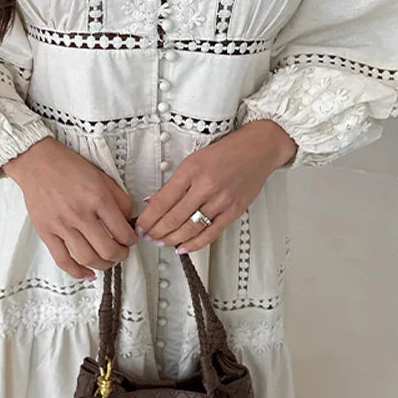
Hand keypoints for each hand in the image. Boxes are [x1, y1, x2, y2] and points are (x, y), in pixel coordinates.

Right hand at [2, 137, 138, 279]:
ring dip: (104, 265)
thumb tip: (128, 222)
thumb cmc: (69, 167)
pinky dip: (78, 272)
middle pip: (108, 249)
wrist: (37, 162)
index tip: (131, 240)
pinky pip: (63, 260)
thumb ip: (119, 199)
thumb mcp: (102, 177)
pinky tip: (88, 274)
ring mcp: (62, 225)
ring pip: (88, 258)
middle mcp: (81, 214)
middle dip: (121, 256)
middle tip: (122, 253)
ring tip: (108, 261)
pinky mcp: (46, 232)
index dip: (131, 241)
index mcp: (98, 198)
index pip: (122, 231)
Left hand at [135, 120, 296, 253]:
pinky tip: (182, 248)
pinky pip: (211, 233)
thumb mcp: (194, 160)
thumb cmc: (226, 152)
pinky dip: (194, 244)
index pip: (163, 201)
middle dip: (156, 231)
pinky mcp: (234, 211)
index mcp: (192, 170)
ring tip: (161, 242)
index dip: (148, 218)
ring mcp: (221, 200)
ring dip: (172, 239)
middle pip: (174, 217)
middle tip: (147, 237)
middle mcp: (206, 186)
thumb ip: (175, 183)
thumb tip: (154, 202)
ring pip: (190, 228)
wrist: (258, 150)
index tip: (140, 226)